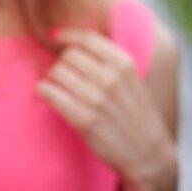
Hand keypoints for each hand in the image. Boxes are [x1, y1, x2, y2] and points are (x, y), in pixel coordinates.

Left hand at [36, 28, 177, 190]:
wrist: (148, 155)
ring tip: (57, 86)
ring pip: (56, 71)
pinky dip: (43, 90)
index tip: (55, 37)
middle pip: (68, 55)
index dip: (66, 35)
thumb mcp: (132, 81)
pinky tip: (47, 94)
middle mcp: (110, 78)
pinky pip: (49, 91)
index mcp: (124, 64)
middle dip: (61, 62)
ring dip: (51, 77)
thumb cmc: (135, 116)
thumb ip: (109, 61)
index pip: (87, 38)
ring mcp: (96, 98)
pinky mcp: (82, 118)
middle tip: (63, 74)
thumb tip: (75, 41)